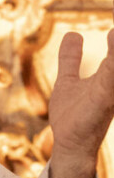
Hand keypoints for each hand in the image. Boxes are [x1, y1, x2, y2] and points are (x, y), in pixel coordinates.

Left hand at [49, 29, 113, 171]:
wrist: (69, 143)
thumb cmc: (73, 115)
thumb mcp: (69, 80)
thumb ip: (70, 59)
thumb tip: (73, 34)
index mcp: (107, 76)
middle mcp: (111, 82)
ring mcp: (108, 91)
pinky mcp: (101, 101)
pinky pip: (110, 80)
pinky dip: (113, 64)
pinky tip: (113, 46)